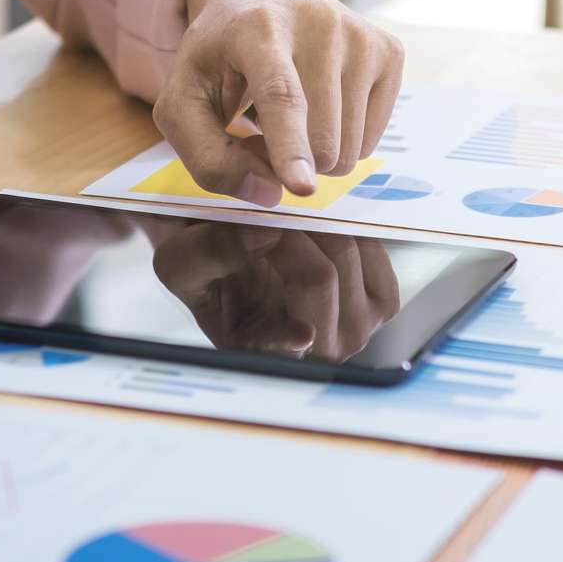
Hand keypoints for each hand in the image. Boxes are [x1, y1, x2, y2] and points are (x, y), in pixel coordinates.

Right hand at [152, 221, 401, 360]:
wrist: (235, 264)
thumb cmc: (207, 271)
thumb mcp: (178, 262)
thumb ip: (207, 253)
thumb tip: (265, 231)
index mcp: (263, 356)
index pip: (282, 343)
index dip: (287, 323)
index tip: (292, 313)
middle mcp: (315, 353)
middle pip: (317, 276)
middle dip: (292, 228)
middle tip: (268, 205)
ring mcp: (357, 331)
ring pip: (345, 253)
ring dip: (314, 220)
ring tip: (286, 213)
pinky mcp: (384, 304)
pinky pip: (371, 248)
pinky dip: (344, 226)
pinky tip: (317, 228)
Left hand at [154, 0, 405, 206]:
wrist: (264, 2)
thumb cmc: (220, 62)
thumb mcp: (184, 104)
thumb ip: (209, 158)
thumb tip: (269, 194)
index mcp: (257, 28)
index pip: (280, 94)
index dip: (289, 145)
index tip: (302, 186)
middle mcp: (317, 21)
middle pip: (321, 141)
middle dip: (292, 161)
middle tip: (265, 128)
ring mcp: (360, 34)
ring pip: (350, 149)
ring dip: (316, 154)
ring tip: (294, 114)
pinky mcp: (388, 51)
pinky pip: (371, 141)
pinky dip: (343, 141)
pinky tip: (323, 106)